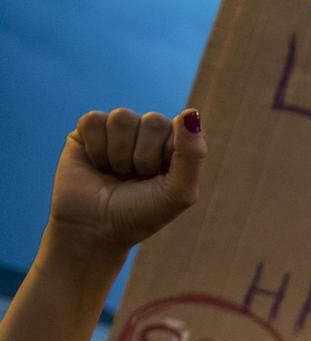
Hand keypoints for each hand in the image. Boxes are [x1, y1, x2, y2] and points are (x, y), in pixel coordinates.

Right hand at [48, 108, 206, 259]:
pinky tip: (97, 165)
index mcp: (176, 147)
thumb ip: (192, 154)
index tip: (161, 177)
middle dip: (144, 157)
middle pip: (154, 120)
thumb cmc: (141, 213)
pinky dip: (96, 148)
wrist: (94, 228)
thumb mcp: (178, 192)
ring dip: (119, 154)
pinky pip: (95, 120)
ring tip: (116, 173)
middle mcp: (150, 135)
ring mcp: (120, 130)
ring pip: (123, 117)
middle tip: (136, 178)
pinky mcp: (88, 129)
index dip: (170, 156)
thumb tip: (191, 112)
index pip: (184, 128)